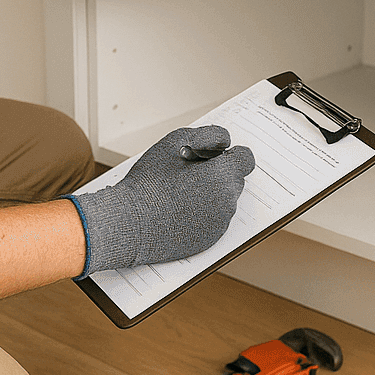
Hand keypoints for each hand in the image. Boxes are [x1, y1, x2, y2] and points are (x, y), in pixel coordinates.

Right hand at [63, 125, 255, 275]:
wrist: (129, 222)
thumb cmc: (150, 181)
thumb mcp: (176, 141)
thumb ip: (209, 134)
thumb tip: (224, 142)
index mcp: (223, 176)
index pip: (245, 158)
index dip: (229, 153)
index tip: (211, 155)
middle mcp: (228, 203)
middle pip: (235, 180)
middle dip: (218, 173)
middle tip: (189, 172)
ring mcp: (220, 225)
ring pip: (225, 201)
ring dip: (211, 193)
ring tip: (179, 192)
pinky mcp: (209, 240)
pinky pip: (214, 220)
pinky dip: (202, 213)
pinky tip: (178, 210)